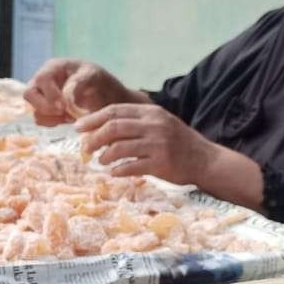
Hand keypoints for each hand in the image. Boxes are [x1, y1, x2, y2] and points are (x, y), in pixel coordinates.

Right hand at [24, 59, 144, 126]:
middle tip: (64, 113)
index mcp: (53, 67)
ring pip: (34, 110)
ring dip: (52, 117)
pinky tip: (68, 119)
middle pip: (29, 94)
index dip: (50, 94)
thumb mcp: (93, 76)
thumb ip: (79, 82)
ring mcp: (42, 96)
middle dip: (45, 107)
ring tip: (71, 115)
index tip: (64, 107)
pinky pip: (40, 120)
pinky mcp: (45, 110)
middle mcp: (43, 81)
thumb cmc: (98, 81)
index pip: (41, 79)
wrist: (105, 96)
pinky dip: (53, 123)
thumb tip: (67, 95)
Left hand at [74, 103, 218, 185]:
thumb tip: (102, 127)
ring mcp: (158, 144)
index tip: (78, 127)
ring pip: (120, 147)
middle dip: (94, 138)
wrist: (205, 160)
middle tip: (84, 148)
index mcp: (151, 112)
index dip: (93, 119)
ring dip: (104, 156)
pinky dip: (118, 170)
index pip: (115, 111)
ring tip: (100, 162)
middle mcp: (154, 125)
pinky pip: (131, 167)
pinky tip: (113, 173)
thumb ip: (136, 122)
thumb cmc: (178, 143)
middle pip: (114, 127)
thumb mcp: (160, 123)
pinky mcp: (161, 164)